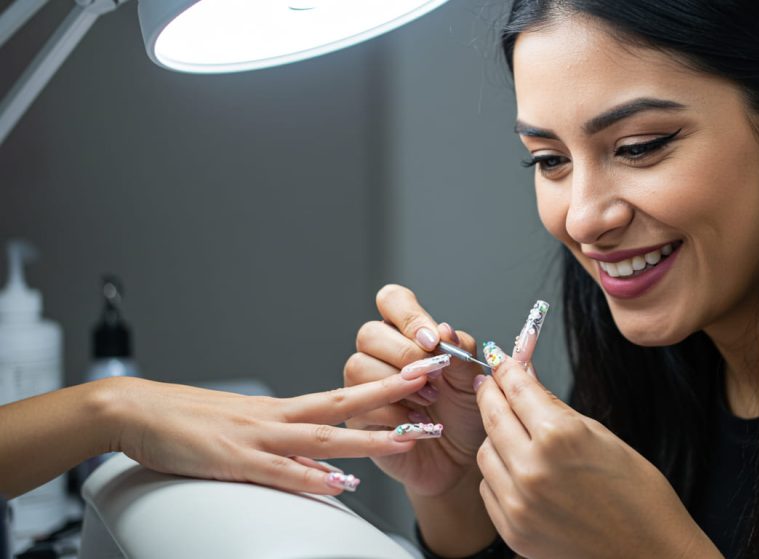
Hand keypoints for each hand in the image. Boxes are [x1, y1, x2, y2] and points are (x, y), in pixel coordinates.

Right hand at [107, 369, 434, 495]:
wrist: (134, 410)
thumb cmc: (186, 420)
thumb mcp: (243, 428)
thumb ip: (282, 443)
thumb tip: (319, 461)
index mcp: (280, 409)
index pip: (343, 395)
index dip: (384, 387)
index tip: (421, 376)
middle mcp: (276, 417)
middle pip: (346, 402)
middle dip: (395, 391)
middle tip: (436, 378)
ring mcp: (257, 437)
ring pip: (323, 435)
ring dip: (368, 436)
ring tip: (408, 436)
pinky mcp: (234, 460)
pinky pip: (280, 470)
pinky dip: (311, 477)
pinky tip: (340, 482)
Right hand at [344, 284, 487, 496]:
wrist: (460, 459)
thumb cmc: (464, 413)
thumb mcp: (473, 379)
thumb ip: (461, 352)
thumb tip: (444, 330)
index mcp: (407, 333)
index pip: (392, 300)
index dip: (409, 316)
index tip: (433, 340)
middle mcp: (380, 354)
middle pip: (370, 333)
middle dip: (405, 354)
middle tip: (435, 377)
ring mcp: (364, 385)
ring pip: (359, 366)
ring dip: (399, 383)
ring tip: (430, 401)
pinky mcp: (359, 416)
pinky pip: (362, 405)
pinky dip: (395, 412)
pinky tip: (420, 422)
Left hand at [474, 344, 722, 558]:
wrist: (648, 552)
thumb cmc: (638, 495)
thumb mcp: (601, 435)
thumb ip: (555, 407)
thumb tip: (527, 379)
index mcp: (560, 437)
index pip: (517, 388)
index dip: (507, 370)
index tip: (502, 362)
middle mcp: (533, 469)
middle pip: (493, 416)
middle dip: (491, 394)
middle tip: (491, 384)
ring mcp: (519, 504)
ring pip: (484, 454)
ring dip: (495, 438)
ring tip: (514, 434)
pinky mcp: (513, 531)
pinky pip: (489, 489)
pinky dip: (499, 475)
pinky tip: (520, 471)